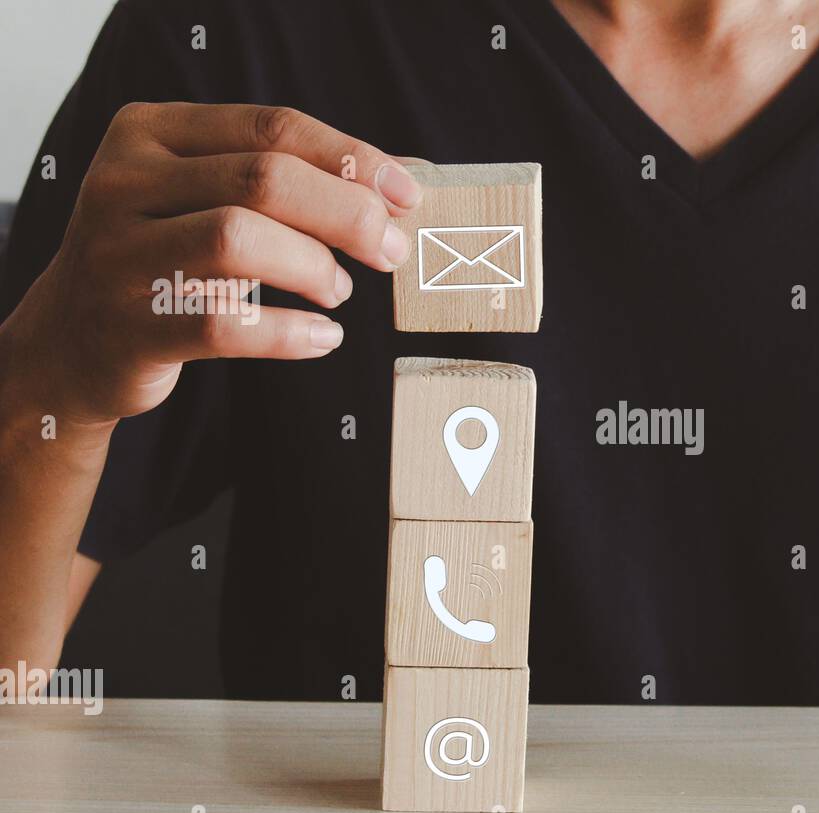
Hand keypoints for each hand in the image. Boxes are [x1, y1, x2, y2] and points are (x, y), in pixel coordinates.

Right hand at [2, 102, 421, 424]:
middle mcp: (123, 183)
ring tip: (338, 290)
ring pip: (238, 240)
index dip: (351, 158)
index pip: (270, 127)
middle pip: (262, 179)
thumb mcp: (205, 198)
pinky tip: (323, 337)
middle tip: (388, 251)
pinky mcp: (128, 327)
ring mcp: (117, 255)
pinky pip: (225, 326)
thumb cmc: (166, 258)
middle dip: (345, 213)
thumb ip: (288, 180)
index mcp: (149, 133)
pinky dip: (290, 333)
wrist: (72, 338)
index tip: (406, 194)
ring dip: (313, 267)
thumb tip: (397, 185)